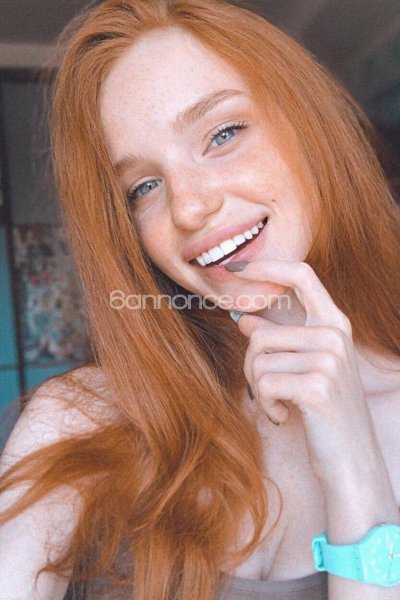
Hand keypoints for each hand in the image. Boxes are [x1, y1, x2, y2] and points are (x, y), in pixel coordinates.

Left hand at [227, 259, 380, 486]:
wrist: (351, 461)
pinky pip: (263, 383)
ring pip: (258, 359)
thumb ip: (280, 340)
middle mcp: (335, 335)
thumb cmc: (325, 413)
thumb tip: (242, 318)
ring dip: (259, 389)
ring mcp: (329, 358)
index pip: (301, 275)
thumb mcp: (306, 369)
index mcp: (335, 324)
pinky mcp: (317, 385)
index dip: (265, 266)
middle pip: (261, 333)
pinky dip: (265, 405)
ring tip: (282, 405)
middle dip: (251, 366)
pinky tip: (284, 417)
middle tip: (266, 390)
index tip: (235, 267)